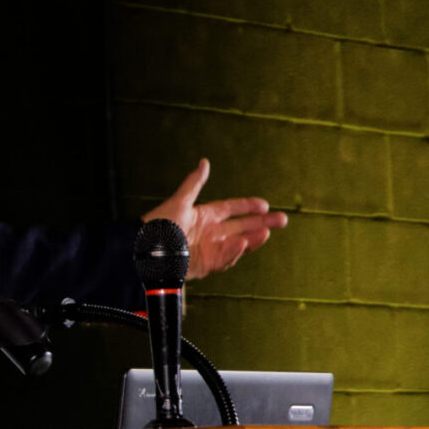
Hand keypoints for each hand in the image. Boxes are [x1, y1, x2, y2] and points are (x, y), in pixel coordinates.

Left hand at [142, 158, 286, 279]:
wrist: (145, 252)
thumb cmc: (159, 226)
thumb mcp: (179, 202)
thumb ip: (194, 184)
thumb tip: (204, 162)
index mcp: (204, 215)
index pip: (231, 209)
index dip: (248, 206)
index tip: (265, 204)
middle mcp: (210, 232)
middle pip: (241, 227)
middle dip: (261, 224)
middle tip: (283, 220)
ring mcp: (209, 249)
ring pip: (237, 244)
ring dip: (252, 239)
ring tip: (266, 233)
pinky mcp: (205, 266)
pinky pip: (225, 259)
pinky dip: (234, 252)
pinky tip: (243, 244)